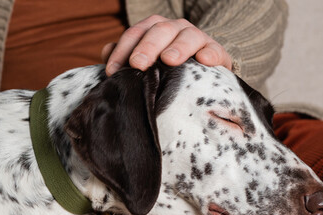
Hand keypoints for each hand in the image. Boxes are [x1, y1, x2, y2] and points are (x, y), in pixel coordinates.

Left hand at [102, 15, 232, 75]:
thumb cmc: (164, 71)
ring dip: (178, 47)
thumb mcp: (144, 64)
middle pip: (160, 30)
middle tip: (138, 64)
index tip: (113, 71)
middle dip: (147, 47)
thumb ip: (124, 57)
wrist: (199, 78)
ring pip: (188, 36)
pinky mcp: (216, 52)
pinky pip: (214, 50)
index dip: (122, 51)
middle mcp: (174, 28)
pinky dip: (210, 53)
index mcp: (153, 28)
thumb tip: (106, 51)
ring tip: (169, 60)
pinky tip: (204, 61)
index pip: (135, 34)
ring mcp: (197, 38)